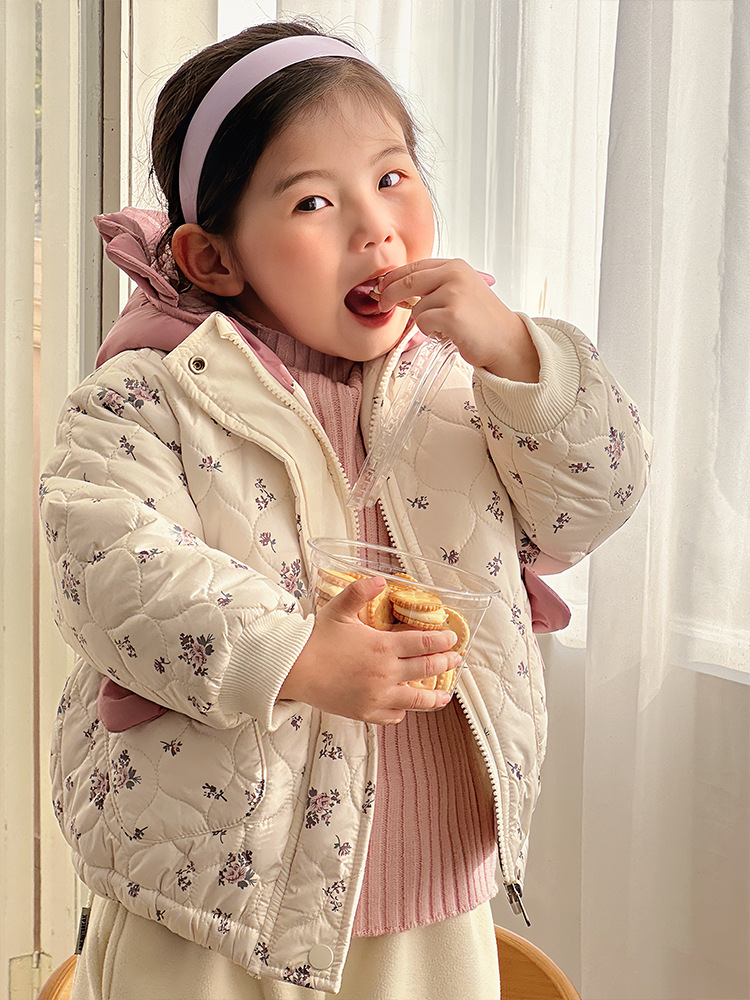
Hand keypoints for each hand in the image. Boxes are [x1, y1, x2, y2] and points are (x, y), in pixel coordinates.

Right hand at [278, 576, 460, 723]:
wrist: (294, 670)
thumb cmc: (316, 639)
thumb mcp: (339, 609)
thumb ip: (361, 592)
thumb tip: (380, 579)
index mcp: (383, 647)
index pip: (424, 643)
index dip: (443, 641)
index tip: (453, 640)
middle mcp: (385, 673)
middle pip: (426, 669)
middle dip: (446, 664)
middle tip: (455, 660)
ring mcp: (377, 696)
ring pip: (416, 700)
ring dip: (434, 697)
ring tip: (444, 695)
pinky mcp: (366, 713)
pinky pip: (393, 715)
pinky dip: (402, 710)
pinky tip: (404, 705)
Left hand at [377, 259, 539, 382]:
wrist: (506, 340)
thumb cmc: (481, 320)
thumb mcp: (460, 291)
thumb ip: (434, 286)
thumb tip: (396, 291)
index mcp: (455, 266)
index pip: (414, 267)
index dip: (393, 278)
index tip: (382, 288)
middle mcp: (454, 274)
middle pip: (406, 282)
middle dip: (389, 295)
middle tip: (383, 306)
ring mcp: (453, 293)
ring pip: (415, 308)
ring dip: (423, 322)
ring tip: (444, 327)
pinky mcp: (451, 315)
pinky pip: (423, 323)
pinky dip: (430, 332)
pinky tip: (447, 333)